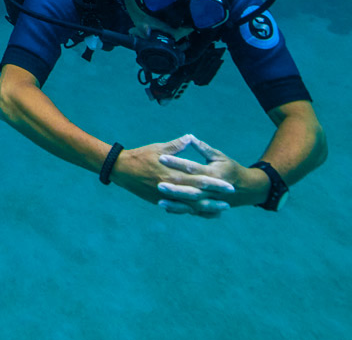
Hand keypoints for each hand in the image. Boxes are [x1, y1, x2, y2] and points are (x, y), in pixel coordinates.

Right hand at [110, 136, 231, 217]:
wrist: (121, 170)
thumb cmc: (141, 156)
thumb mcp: (159, 148)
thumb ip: (176, 146)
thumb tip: (190, 138)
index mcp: (173, 173)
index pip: (199, 179)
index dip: (215, 183)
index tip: (229, 185)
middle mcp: (172, 187)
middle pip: (198, 195)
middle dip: (215, 197)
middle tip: (230, 200)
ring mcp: (166, 197)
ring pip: (190, 205)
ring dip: (206, 208)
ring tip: (220, 210)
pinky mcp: (160, 201)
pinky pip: (180, 209)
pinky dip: (192, 211)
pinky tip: (201, 213)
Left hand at [156, 134, 264, 214]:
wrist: (247, 189)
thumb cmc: (231, 169)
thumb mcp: (219, 156)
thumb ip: (204, 148)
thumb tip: (189, 137)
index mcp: (214, 173)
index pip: (192, 167)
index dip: (177, 162)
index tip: (161, 157)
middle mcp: (212, 189)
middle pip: (191, 187)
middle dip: (174, 186)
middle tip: (157, 183)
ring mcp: (211, 201)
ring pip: (191, 202)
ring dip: (176, 202)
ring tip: (159, 200)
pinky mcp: (209, 208)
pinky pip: (193, 211)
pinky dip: (180, 210)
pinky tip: (166, 207)